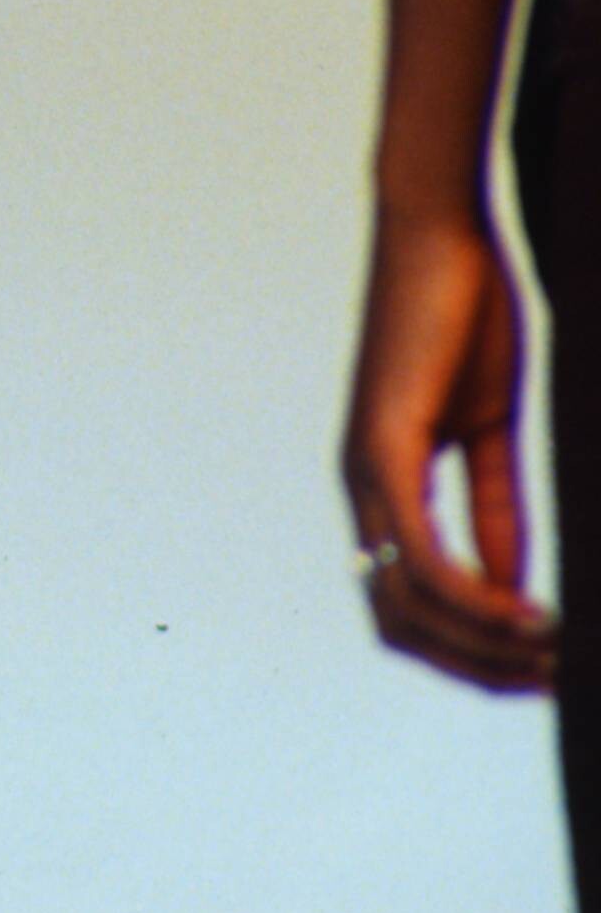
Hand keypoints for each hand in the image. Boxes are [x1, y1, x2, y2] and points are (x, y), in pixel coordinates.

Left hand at [339, 201, 556, 692]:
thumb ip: (494, 508)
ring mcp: (364, 471)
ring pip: (409, 603)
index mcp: (382, 488)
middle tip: (550, 681)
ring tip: (552, 657)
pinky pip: (423, 552)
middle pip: (398, 622)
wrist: (438, 231)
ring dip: (482, 644)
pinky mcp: (382, 446)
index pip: (404, 604)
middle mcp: (360, 490)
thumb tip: (513, 588)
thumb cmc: (462, 314)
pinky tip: (528, 615)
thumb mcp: (489, 429)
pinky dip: (475, 597)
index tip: (534, 669)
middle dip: (474, 666)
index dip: (464, 651)